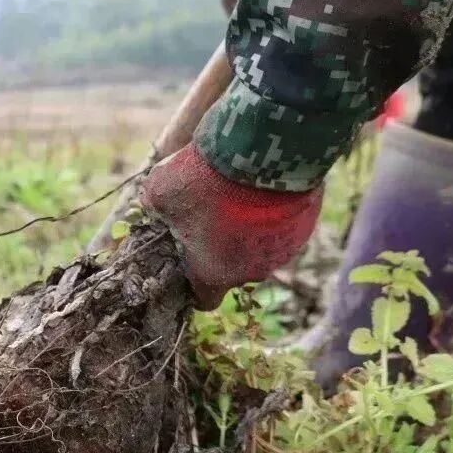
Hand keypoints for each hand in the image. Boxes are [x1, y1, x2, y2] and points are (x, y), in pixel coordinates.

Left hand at [140, 143, 323, 309]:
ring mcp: (280, 252)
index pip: (205, 300)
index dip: (195, 284)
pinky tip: (259, 189)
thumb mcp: (159, 192)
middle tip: (209, 217)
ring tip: (236, 197)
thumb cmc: (204, 180)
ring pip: (258, 250)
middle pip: (232, 271)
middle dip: (220, 250)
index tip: (190, 262)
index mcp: (214, 275)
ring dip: (246, 232)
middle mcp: (250, 272)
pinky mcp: (302, 228)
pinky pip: (281, 229)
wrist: (261, 152)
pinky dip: (269, 216)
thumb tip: (151, 212)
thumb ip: (153, 211)